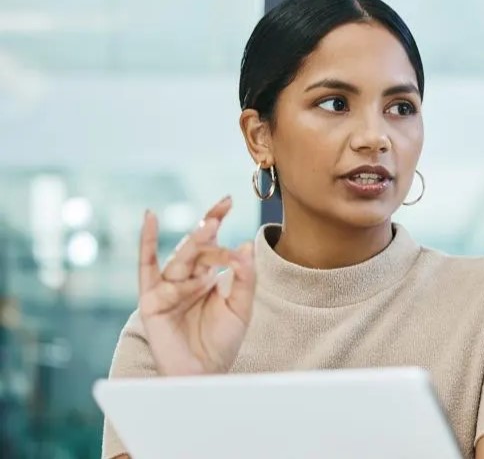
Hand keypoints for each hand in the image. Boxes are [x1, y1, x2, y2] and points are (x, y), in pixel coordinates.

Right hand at [137, 196, 255, 375]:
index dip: (216, 220)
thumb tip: (246, 245)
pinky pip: (146, 267)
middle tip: (221, 211)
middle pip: (197, 246)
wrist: (205, 374)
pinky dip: (147, 243)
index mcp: (207, 276)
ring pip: (182, 257)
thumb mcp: (241, 307)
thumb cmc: (222, 342)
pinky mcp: (151, 299)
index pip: (212, 243)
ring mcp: (168, 287)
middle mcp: (187, 278)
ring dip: (195, 242)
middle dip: (209, 228)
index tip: (228, 200)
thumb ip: (244, 277)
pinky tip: (149, 219)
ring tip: (209, 226)